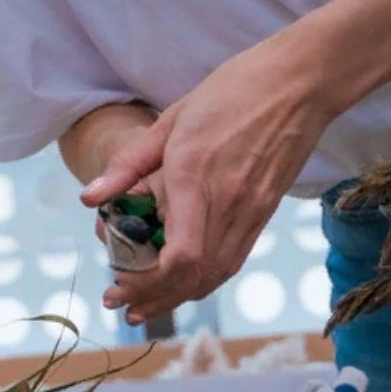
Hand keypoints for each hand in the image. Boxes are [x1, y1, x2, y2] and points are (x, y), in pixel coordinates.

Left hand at [81, 36, 337, 326]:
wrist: (299, 84)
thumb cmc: (233, 91)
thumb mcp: (170, 119)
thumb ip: (129, 164)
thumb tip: (91, 199)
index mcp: (195, 176)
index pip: (179, 257)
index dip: (148, 284)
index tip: (119, 288)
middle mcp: (227, 202)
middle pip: (194, 277)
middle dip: (155, 300)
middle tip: (124, 307)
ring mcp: (252, 211)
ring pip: (216, 274)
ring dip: (179, 297)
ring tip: (148, 306)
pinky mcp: (266, 211)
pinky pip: (234, 258)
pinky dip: (206, 278)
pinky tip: (184, 281)